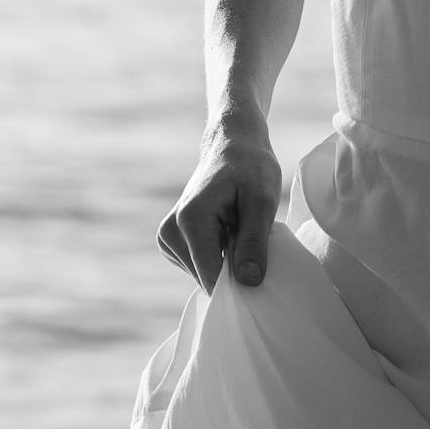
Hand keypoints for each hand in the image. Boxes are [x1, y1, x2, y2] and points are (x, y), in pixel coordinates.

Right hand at [157, 109, 281, 290]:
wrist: (232, 145)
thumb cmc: (250, 168)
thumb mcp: (262, 202)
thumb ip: (254, 242)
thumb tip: (249, 281)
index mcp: (190, 221)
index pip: (212, 278)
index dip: (239, 283)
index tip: (259, 269)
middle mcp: (171, 231)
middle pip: (207, 280)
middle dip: (233, 271)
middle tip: (249, 239)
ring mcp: (167, 237)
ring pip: (204, 277)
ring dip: (227, 263)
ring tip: (236, 231)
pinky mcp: (171, 242)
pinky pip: (200, 268)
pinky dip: (218, 258)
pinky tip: (226, 234)